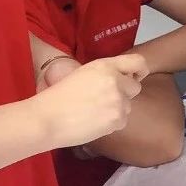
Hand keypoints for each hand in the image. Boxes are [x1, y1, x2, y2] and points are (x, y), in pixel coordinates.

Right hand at [31, 54, 148, 148]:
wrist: (45, 119)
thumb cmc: (57, 97)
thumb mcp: (82, 74)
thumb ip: (105, 74)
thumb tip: (124, 80)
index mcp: (105, 66)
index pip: (138, 62)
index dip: (139, 71)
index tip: (135, 77)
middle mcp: (116, 81)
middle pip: (135, 87)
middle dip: (125, 93)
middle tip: (105, 99)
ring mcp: (118, 101)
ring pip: (128, 105)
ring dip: (117, 109)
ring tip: (93, 112)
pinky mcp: (118, 119)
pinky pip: (122, 120)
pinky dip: (112, 123)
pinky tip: (93, 122)